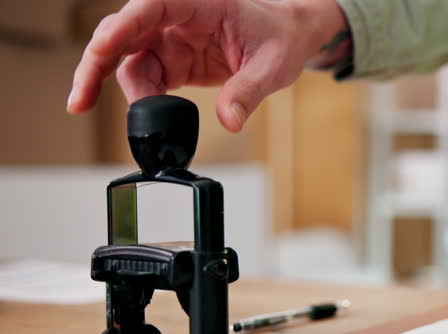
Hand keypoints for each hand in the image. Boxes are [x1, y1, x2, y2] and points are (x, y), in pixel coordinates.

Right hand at [67, 0, 350, 131]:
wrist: (288, 39)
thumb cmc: (280, 37)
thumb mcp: (273, 66)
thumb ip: (248, 92)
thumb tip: (230, 121)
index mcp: (198, 2)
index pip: (150, 7)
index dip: (121, 27)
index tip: (101, 48)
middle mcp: (175, 17)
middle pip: (121, 34)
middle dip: (95, 64)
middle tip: (80, 100)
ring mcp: (169, 39)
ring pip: (128, 62)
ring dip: (126, 94)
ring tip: (142, 127)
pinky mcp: (172, 61)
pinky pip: (145, 80)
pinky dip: (142, 102)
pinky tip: (149, 122)